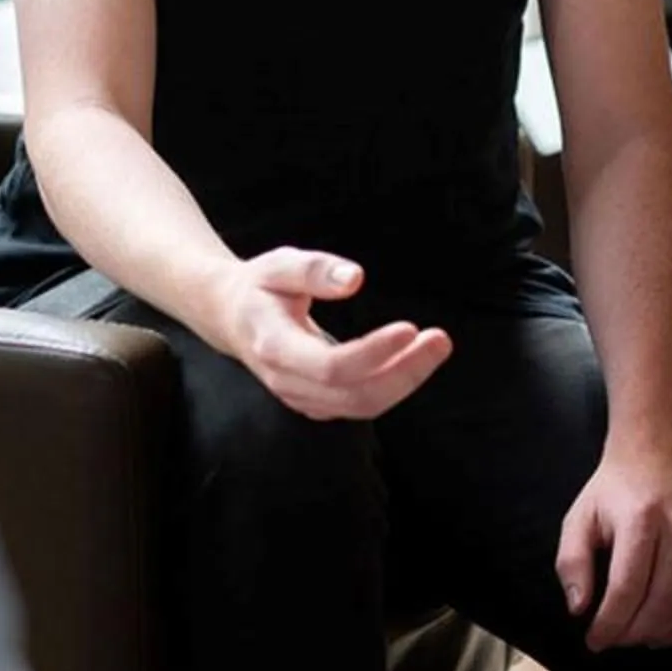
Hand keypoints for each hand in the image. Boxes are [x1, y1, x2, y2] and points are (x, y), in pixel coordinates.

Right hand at [205, 247, 452, 421]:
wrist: (231, 318)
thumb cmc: (259, 286)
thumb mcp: (279, 264)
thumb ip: (315, 269)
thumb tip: (355, 278)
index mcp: (274, 346)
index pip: (332, 367)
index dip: (374, 353)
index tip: (410, 327)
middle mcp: (288, 382)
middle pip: (355, 396)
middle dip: (404, 372)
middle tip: (440, 339)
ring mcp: (302, 399)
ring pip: (362, 406)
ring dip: (406, 380)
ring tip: (436, 346)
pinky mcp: (317, 403)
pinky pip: (361, 405)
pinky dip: (393, 386)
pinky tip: (415, 358)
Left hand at [556, 442, 671, 651]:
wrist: (655, 457)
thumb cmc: (613, 492)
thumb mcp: (579, 518)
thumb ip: (572, 563)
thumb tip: (579, 608)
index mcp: (639, 520)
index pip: (627, 588)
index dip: (610, 624)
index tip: (594, 641)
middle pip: (659, 603)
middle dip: (632, 634)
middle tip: (613, 641)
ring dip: (658, 634)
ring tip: (634, 637)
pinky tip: (663, 631)